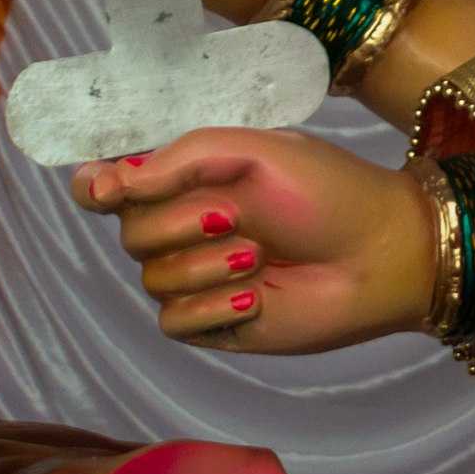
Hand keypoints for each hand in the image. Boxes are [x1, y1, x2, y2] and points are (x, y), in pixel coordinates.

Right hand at [70, 128, 432, 353]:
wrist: (379, 252)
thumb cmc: (328, 192)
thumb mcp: (259, 152)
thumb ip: (182, 158)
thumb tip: (107, 180)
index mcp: (195, 179)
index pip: (117, 185)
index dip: (95, 187)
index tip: (103, 187)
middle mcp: (188, 227)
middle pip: (129, 232)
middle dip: (178, 223)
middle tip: (235, 216)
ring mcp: (199, 276)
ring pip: (151, 278)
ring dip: (205, 265)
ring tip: (259, 255)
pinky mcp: (213, 321)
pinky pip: (173, 321)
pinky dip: (210, 305)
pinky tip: (253, 295)